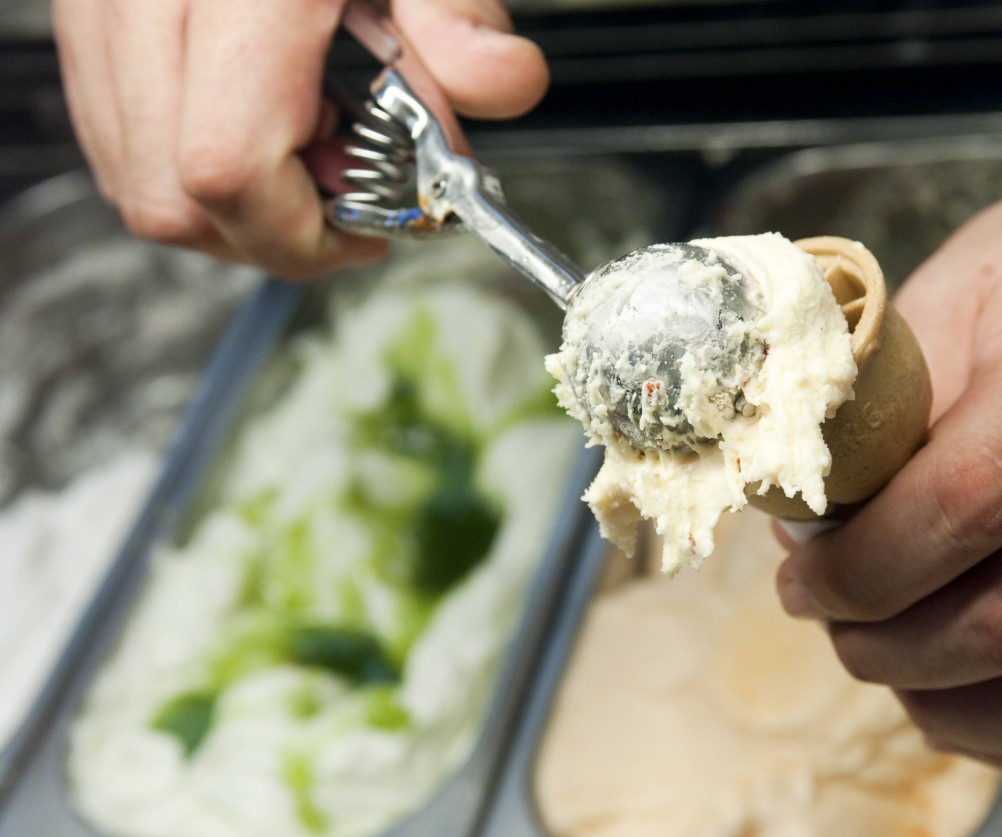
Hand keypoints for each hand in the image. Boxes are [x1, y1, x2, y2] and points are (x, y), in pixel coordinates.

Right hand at [52, 0, 548, 278]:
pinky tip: (257, 128)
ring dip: (233, 209)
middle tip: (349, 191)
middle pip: (175, 198)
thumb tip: (502, 82)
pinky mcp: (84, 23)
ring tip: (306, 150)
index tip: (370, 228)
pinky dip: (189, 170)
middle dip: (275, 230)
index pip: (229, 166)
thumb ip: (458, 18)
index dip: (301, 233)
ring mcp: (98, 12)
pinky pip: (118, 143)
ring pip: (137, 185)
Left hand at [776, 116, 1001, 774]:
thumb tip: (799, 502)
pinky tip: (950, 688)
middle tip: (819, 605)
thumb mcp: (954, 288)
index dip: (864, 561)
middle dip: (879, 641)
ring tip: (876, 646)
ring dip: (944, 699)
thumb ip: (879, 394)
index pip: (969, 502)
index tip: (799, 568)